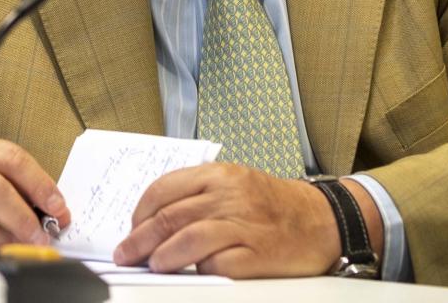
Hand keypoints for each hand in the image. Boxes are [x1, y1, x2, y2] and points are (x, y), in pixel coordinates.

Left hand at [113, 163, 377, 276]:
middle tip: (125, 254)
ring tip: (152, 265)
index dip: (139, 212)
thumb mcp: (232, 183)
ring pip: (190, 239)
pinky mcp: (259, 254)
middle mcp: (228, 196)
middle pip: (170, 217)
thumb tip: (153, 219)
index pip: (163, 190)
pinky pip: (222, 264)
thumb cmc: (272, 203)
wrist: (322, 219)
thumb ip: (196, 195)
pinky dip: (202, 270)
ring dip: (164, 256)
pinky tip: (194, 273)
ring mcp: (244, 225)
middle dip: (140, 239)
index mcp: (217, 175)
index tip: (130, 229)